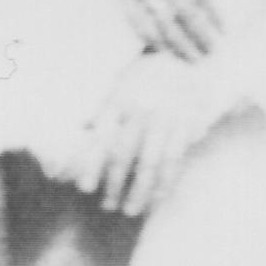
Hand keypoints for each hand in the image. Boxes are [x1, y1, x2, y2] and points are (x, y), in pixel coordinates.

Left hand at [75, 51, 233, 215]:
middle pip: (123, 156)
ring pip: (150, 164)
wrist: (188, 56)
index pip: (101, 138)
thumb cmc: (146, 73)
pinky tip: (157, 198)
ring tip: (130, 210)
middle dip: (113, 185)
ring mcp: (165, 119)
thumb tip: (77, 134)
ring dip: (139, 191)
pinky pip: (174, 159)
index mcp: (119, 99)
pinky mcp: (187, 125)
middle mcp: (141, 110)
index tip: (85, 189)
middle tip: (107, 205)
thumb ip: (100, 110)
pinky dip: (165, 182)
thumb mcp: (118, 83)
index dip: (92, 165)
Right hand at [76, 0, 226, 60]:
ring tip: (191, 58)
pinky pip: (133, 16)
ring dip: (177, 41)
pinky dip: (146, 35)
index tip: (224, 31)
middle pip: (183, 11)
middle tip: (212, 53)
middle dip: (199, 34)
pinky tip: (159, 49)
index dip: (214, 13)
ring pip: (159, 19)